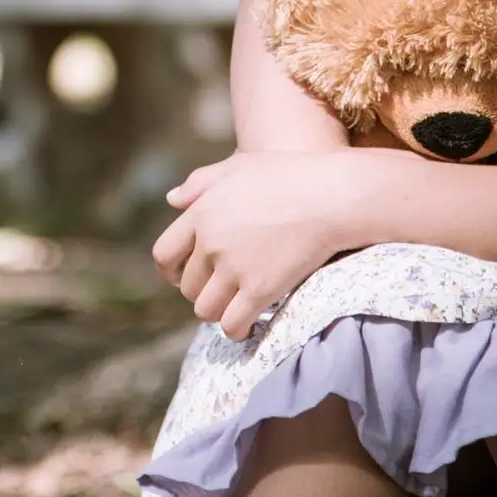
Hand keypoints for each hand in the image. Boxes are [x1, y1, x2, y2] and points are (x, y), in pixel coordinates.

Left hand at [151, 149, 415, 338]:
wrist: (332, 196)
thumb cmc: (289, 176)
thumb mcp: (239, 167)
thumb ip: (200, 183)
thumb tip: (171, 199)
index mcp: (201, 213)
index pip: (164, 254)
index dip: (171, 271)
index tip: (185, 276)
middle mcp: (211, 242)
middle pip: (188, 286)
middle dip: (202, 291)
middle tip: (223, 289)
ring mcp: (234, 267)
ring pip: (205, 310)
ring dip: (218, 312)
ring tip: (235, 305)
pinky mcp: (260, 289)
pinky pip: (232, 324)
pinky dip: (237, 329)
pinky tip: (250, 323)